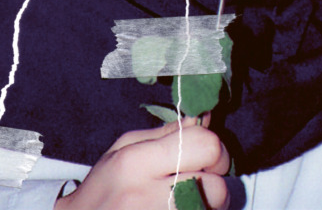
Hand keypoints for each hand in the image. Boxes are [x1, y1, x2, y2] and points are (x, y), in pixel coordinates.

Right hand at [54, 116, 229, 209]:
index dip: (213, 147)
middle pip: (217, 188)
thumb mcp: (125, 149)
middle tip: (199, 180)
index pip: (205, 147)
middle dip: (215, 182)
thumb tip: (204, 120)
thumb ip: (168, 134)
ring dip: (207, 204)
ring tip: (185, 198)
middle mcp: (147, 198)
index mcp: (137, 162)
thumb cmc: (104, 188)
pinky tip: (176, 209)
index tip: (204, 153)